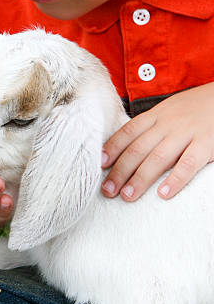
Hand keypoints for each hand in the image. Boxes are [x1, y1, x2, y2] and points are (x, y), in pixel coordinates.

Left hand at [101, 82, 213, 201]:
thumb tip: (125, 146)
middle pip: (138, 148)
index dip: (112, 148)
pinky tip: (164, 194)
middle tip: (107, 190)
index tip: (99, 164)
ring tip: (127, 196)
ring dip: (140, 178)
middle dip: (120, 170)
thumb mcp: (168, 110)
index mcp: (156, 115)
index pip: (128, 132)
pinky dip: (175, 179)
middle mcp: (167, 124)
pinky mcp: (205, 144)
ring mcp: (186, 134)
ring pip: (158, 158)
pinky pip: (188, 164)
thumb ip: (150, 126)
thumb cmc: (193, 108)